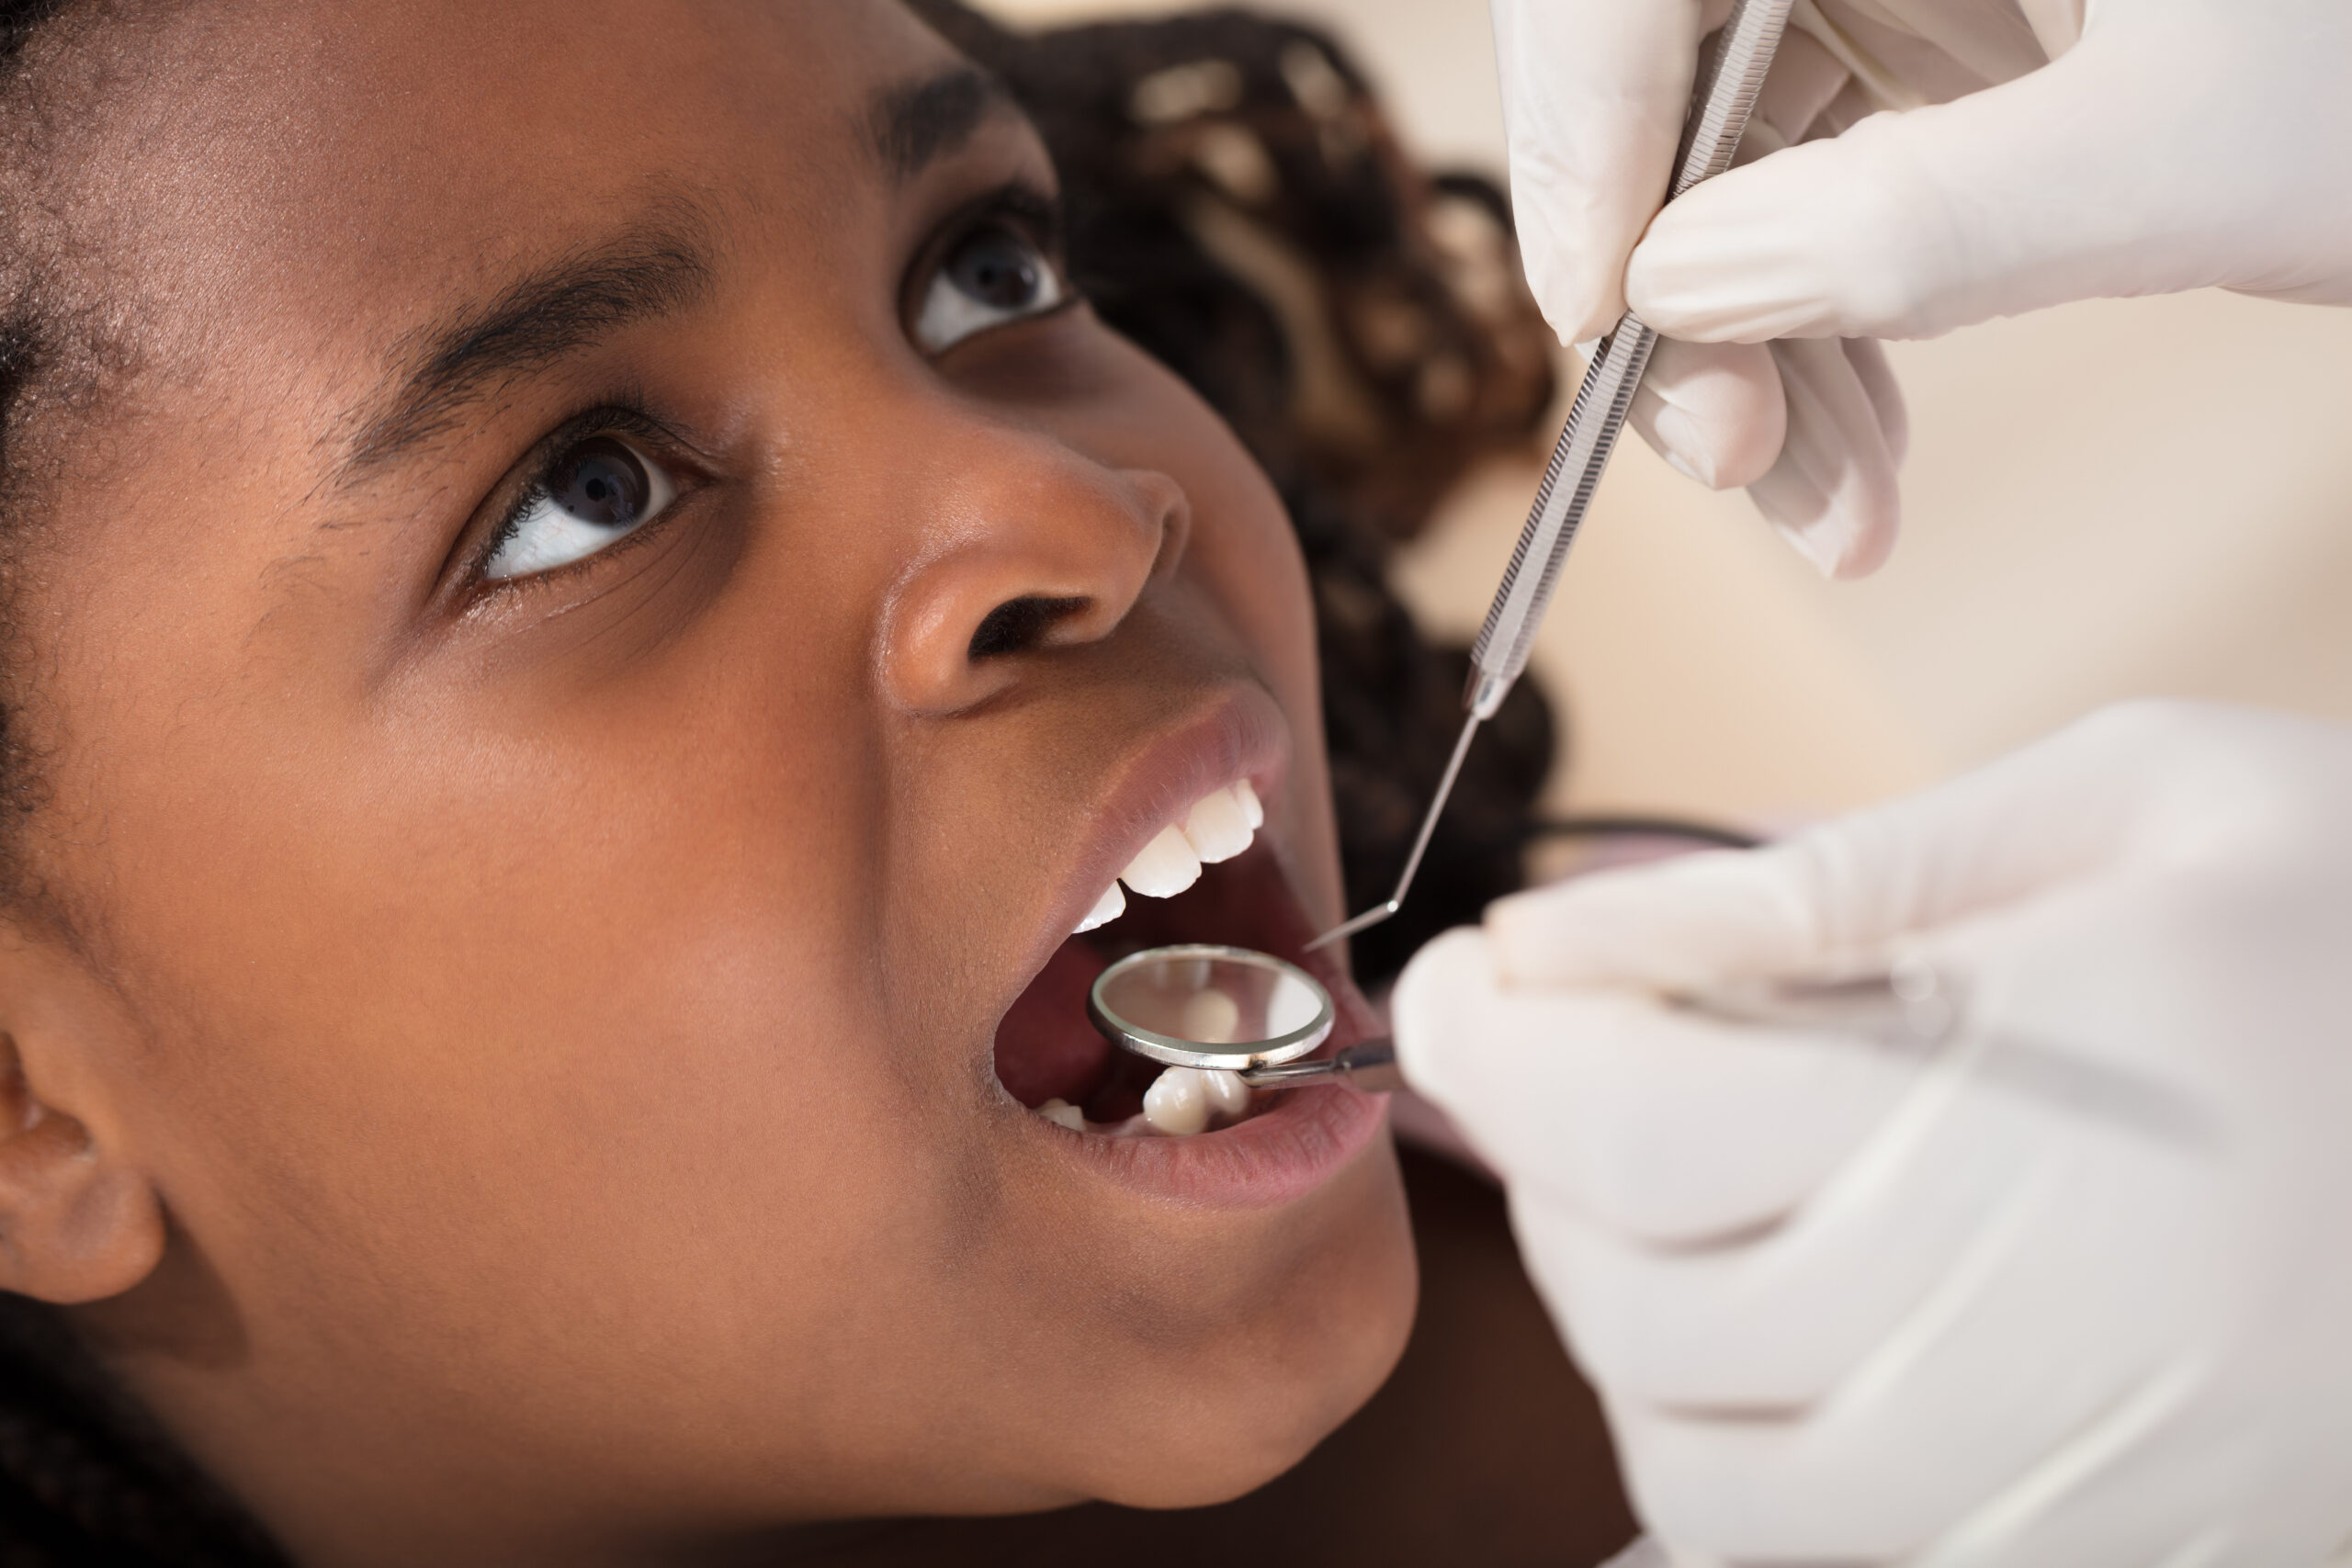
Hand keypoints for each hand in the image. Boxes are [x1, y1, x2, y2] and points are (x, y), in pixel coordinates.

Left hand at [1394, 701, 2351, 1563]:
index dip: (1491, 1051)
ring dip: (1632, 1315)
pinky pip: (1803, 1556)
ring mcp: (2053, 1497)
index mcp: (2011, 1123)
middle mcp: (2009, 1347)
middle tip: (1589, 1050)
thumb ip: (1823, 886)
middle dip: (1555, 1164)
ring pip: (1689, 1461)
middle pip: (1624, 1297)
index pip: (1610, 1126)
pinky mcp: (2106, 1562)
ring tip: (1697, 1179)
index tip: (1463, 984)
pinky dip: (1728, 1454)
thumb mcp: (2136, 812)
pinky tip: (1777, 1326)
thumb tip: (1561, 938)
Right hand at [1492, 0, 2351, 576]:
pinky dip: (1831, 332)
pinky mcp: (1959, 34)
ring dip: (1762, 353)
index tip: (1609, 315)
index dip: (1590, 125)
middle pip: (1678, 67)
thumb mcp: (2197, 153)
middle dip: (1688, 284)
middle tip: (1734, 456)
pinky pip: (1825, 180)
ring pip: (1741, 147)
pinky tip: (1862, 458)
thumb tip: (1674, 289)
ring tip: (1834, 516)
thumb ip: (1918, 219)